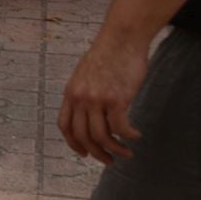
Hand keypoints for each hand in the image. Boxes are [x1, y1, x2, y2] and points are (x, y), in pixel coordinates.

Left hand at [58, 30, 148, 164]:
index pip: (65, 126)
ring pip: (102, 136)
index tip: (84, 153)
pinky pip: (120, 128)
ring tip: (125, 153)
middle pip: (83, 136)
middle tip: (108, 161)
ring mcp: (97, 100)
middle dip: (95, 153)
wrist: (121, 38)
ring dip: (114, 150)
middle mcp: (80, 98)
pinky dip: (128, 136)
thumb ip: (84, 94)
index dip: (73, 144)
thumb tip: (90, 113)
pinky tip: (136, 136)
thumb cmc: (108, 55)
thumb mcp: (85, 75)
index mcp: (70, 93)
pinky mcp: (117, 99)